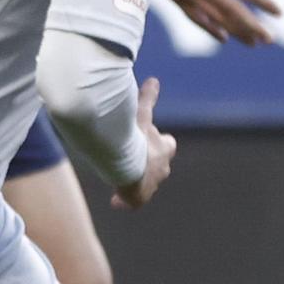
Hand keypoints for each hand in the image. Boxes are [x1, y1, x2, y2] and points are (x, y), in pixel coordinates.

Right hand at [112, 78, 175, 208]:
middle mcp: (160, 166)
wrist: (131, 166)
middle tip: (135, 156)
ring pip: (147, 182)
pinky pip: (132, 201)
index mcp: (164, 148)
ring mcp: (150, 182)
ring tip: (123, 176)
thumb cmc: (136, 139)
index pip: (167, 144)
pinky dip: (124, 201)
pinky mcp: (136, 195)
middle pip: (160, 164)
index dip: (160, 142)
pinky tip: (117, 203)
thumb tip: (154, 80)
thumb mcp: (140, 114)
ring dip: (138, 179)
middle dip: (150, 161)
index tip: (150, 138)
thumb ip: (146, 98)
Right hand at [157, 0, 279, 45]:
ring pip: (218, 19)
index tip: (279, 13)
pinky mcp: (178, 0)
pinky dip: (211, 30)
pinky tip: (223, 37)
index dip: (264, 2)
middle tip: (271, 39)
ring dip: (237, 32)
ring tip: (254, 43)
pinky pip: (197, 20)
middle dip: (254, 26)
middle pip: (235, 11)